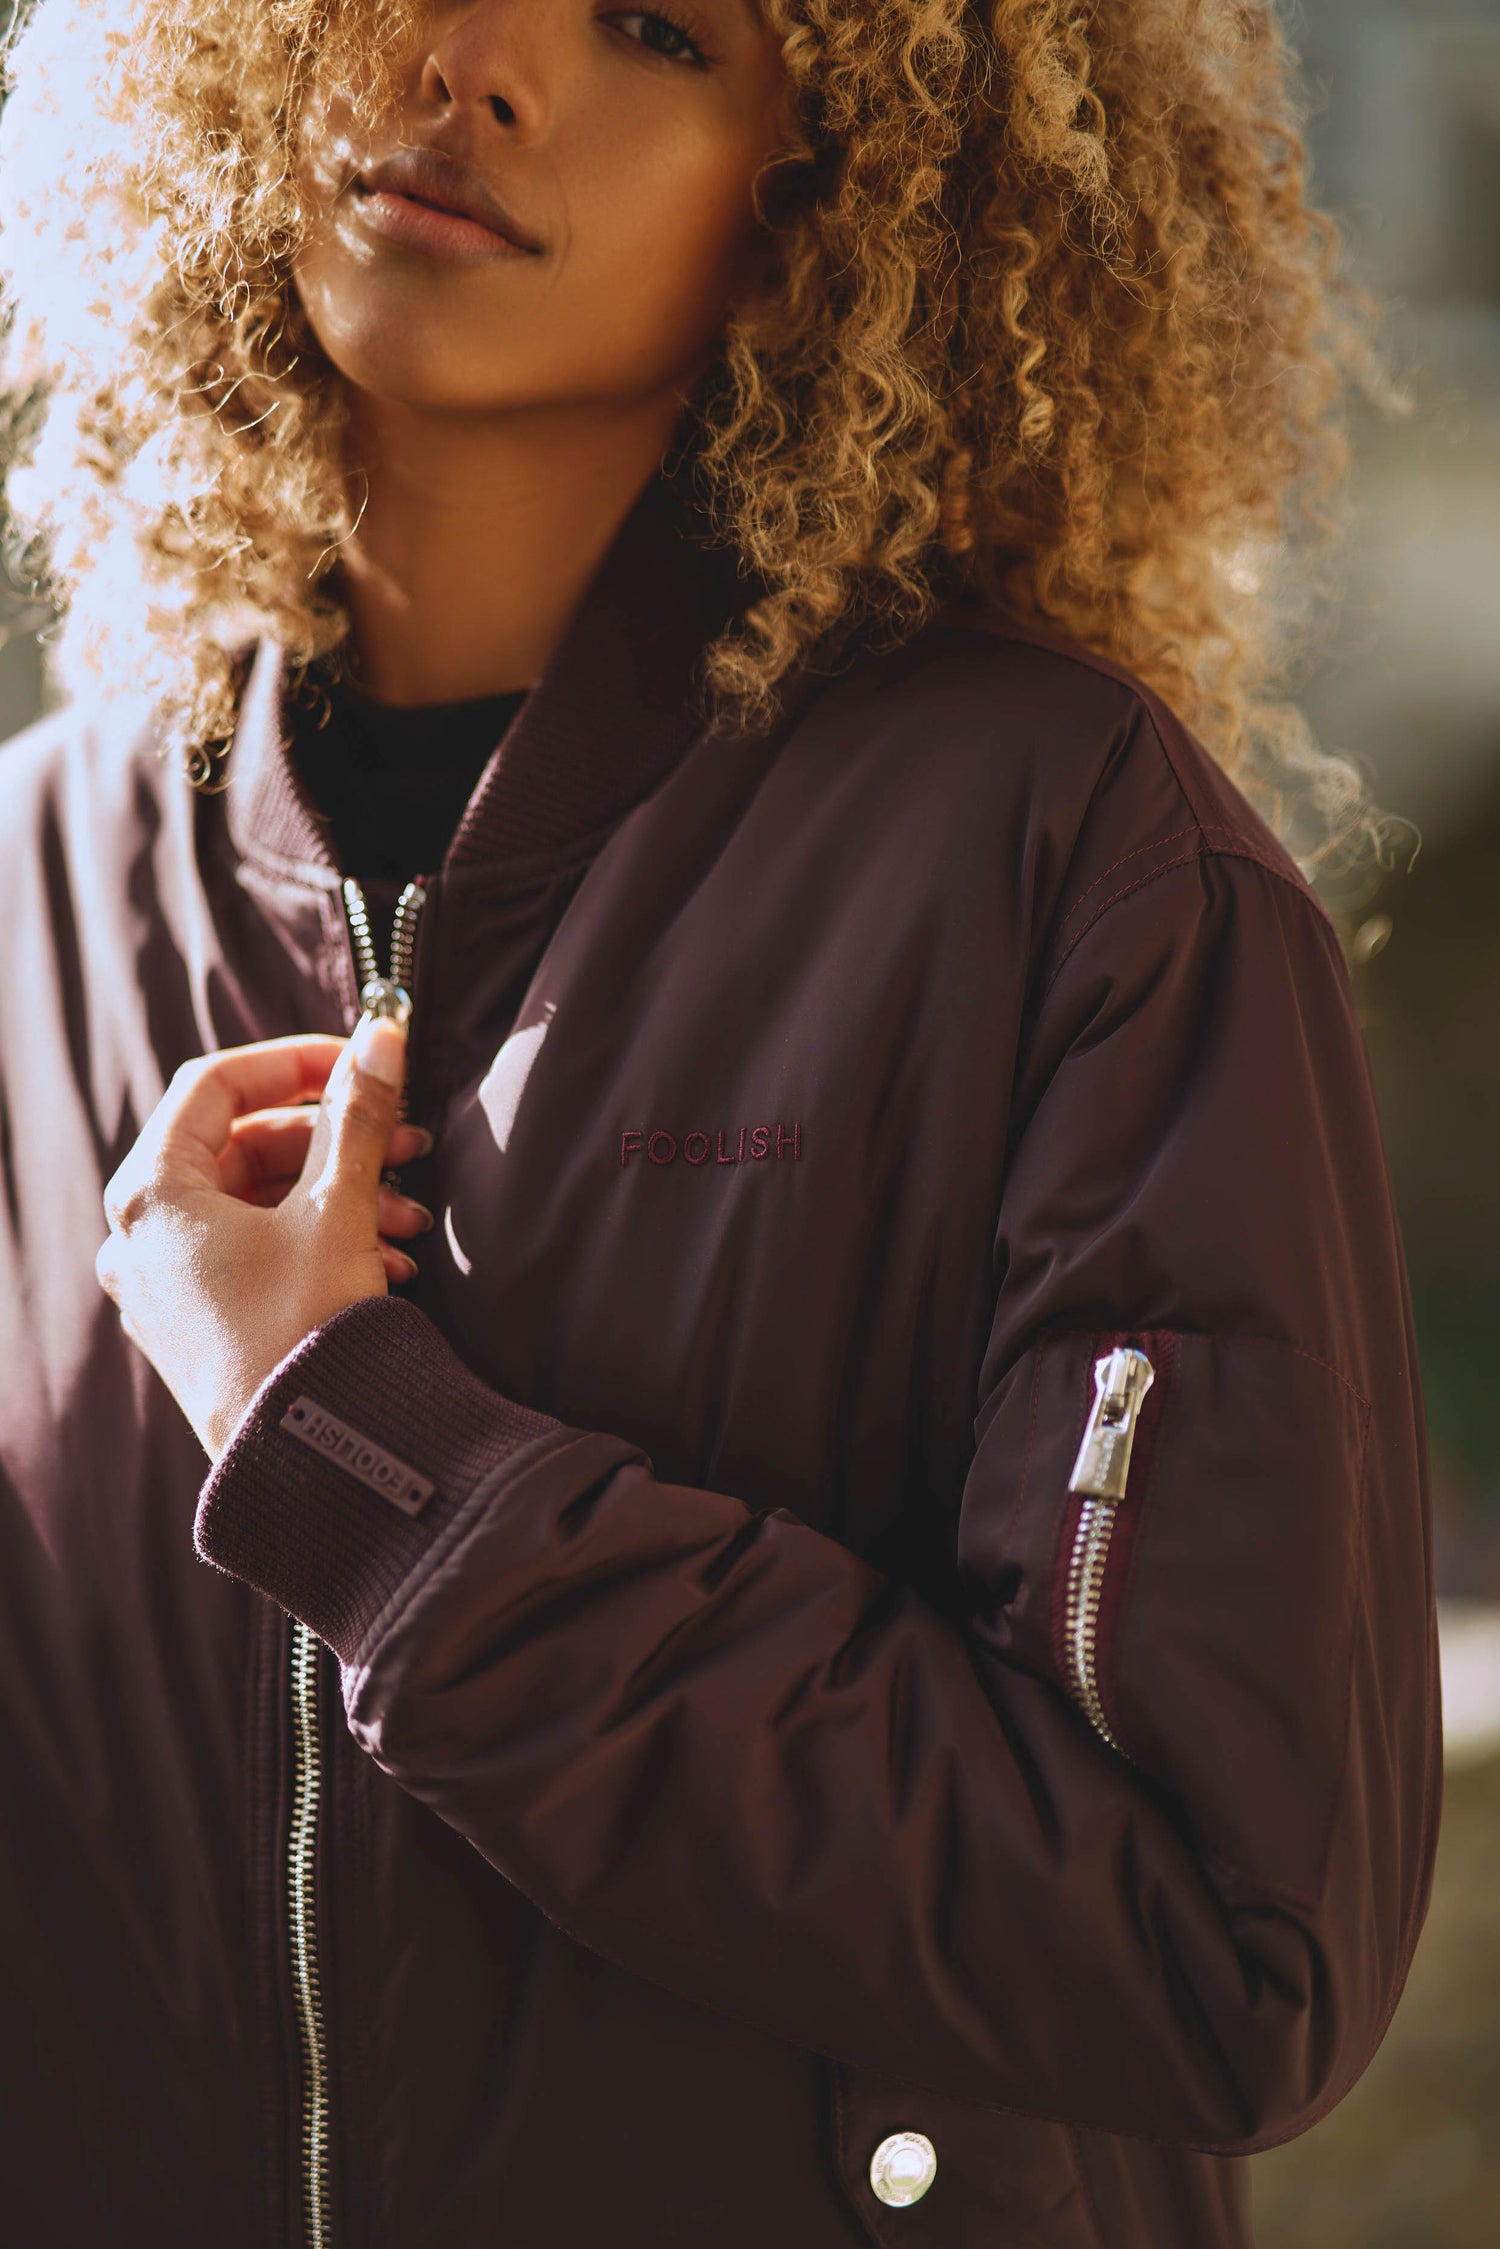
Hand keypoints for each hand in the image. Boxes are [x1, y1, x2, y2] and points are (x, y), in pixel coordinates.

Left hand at [95, 1018, 433, 1462]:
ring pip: (256, 1204)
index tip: (362, 1061)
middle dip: (335, 1141)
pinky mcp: (197, 1328)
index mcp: (151, 1197)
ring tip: (411, 1218)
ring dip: (340, 1195)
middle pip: (241, 1147)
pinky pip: (254, 1254)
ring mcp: (164, 1288)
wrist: (310, 1457)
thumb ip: (358, 1113)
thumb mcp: (340, 1206)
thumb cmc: (306, 1331)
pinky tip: (388, 1259)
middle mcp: (140, 1240)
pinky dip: (318, 1240)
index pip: (217, 1086)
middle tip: (408, 1143)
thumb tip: (384, 1039)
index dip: (295, 1061)